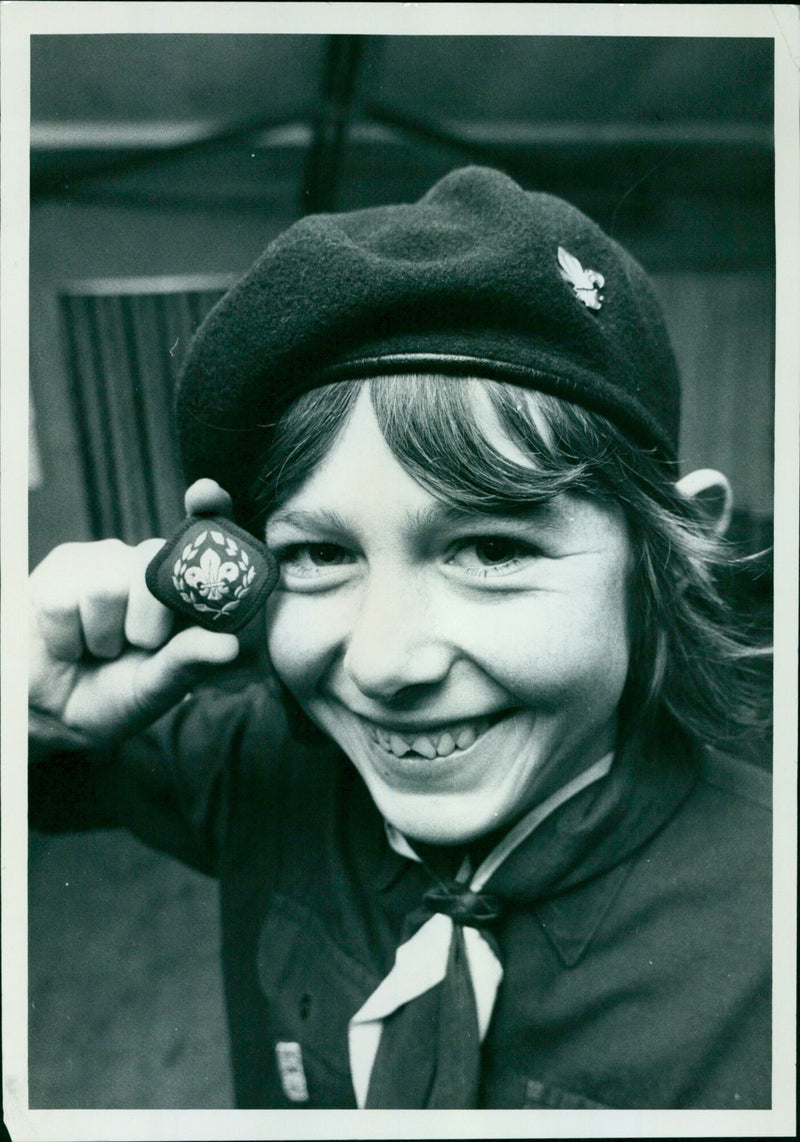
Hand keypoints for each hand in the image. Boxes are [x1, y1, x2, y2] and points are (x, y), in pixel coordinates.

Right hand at [29, 480, 239, 743]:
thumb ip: (189, 663)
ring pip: (106, 586)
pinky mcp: (63, 566)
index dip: (210, 508)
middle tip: (137, 647)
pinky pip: (64, 600)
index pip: (206, 534)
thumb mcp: (158, 689)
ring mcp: (105, 560)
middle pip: (154, 562)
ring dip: (102, 637)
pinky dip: (66, 638)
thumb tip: (230, 646)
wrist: (56, 714)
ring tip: (100, 649)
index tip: (206, 494)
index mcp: (186, 588)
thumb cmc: (118, 696)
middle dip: (148, 619)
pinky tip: (67, 644)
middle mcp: (149, 565)